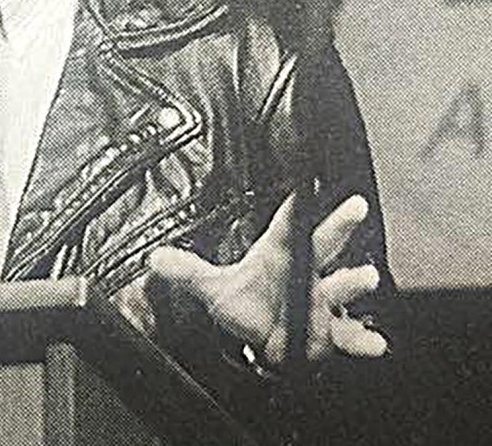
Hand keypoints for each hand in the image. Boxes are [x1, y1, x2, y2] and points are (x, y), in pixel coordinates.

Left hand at [146, 193, 386, 363]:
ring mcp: (320, 301)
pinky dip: (360, 338)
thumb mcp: (213, 288)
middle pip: (322, 244)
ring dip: (353, 282)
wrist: (261, 340)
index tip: (304, 187)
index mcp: (280, 254)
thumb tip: (155, 259)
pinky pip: (347, 334)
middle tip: (355, 208)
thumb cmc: (246, 303)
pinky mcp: (327, 330)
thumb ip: (187, 271)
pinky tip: (374, 342)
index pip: (287, 225)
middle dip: (338, 226)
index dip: (295, 207)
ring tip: (365, 277)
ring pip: (339, 287)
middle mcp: (305, 273)